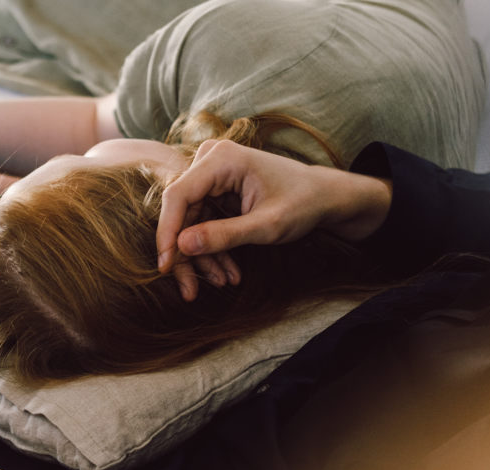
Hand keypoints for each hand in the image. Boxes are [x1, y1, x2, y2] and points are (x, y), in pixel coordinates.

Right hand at [157, 140, 392, 299]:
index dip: (167, 233)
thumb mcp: (266, 226)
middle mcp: (211, 161)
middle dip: (186, 254)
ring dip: (202, 257)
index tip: (166, 267)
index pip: (177, 196)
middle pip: (180, 213)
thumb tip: (181, 247)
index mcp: (222, 159)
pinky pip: (202, 224)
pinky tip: (227, 271)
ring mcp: (212, 176)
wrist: (324, 197)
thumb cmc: (303, 204)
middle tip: (190, 291)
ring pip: (189, 223)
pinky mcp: (216, 191)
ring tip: (223, 282)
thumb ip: (224, 236)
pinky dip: (213, 250)